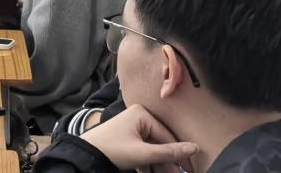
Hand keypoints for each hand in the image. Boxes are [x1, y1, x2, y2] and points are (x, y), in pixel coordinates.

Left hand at [80, 104, 197, 172]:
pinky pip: (143, 149)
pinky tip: (147, 171)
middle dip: (166, 162)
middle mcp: (139, 116)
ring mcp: (132, 126)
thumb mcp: (143, 153)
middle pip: (160, 142)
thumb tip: (194, 148)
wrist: (86, 154)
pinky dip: (146, 162)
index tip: (189, 170)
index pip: (167, 136)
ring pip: (152, 148)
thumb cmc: (113, 150)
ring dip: (157, 164)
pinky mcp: (127, 136)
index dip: (179, 155)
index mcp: (142, 114)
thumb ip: (168, 152)